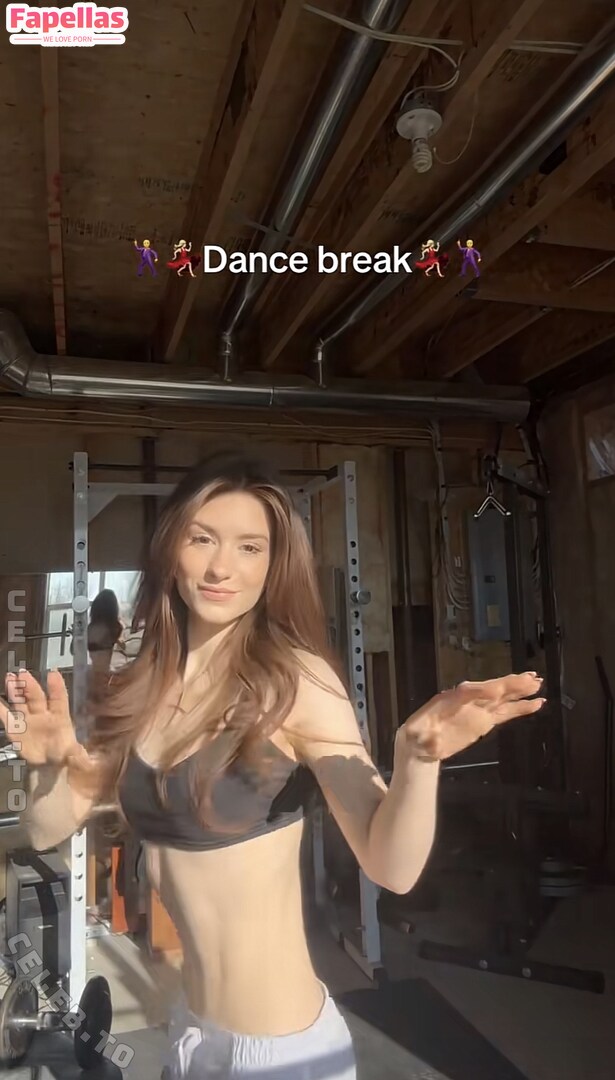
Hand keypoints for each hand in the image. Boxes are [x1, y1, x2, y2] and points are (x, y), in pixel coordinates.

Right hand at [1, 670, 93, 772]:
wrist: (50, 765)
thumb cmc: (65, 754)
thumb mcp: (74, 755)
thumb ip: (78, 756)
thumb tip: (87, 761)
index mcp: (60, 717)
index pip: (59, 699)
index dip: (56, 687)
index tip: (53, 674)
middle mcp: (43, 714)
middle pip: (36, 697)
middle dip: (30, 685)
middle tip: (23, 673)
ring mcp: (29, 720)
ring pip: (21, 702)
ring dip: (16, 691)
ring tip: (10, 677)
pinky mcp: (16, 730)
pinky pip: (7, 717)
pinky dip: (1, 709)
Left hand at [395, 673, 544, 764]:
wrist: (420, 744)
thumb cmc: (415, 737)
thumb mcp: (414, 736)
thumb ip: (424, 738)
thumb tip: (431, 740)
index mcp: (448, 700)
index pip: (467, 692)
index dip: (481, 691)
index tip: (496, 691)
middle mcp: (467, 701)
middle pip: (490, 688)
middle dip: (508, 684)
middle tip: (530, 678)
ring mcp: (478, 710)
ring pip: (502, 697)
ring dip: (520, 690)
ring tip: (538, 683)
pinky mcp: (485, 720)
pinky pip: (506, 712)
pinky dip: (521, 707)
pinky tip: (537, 703)